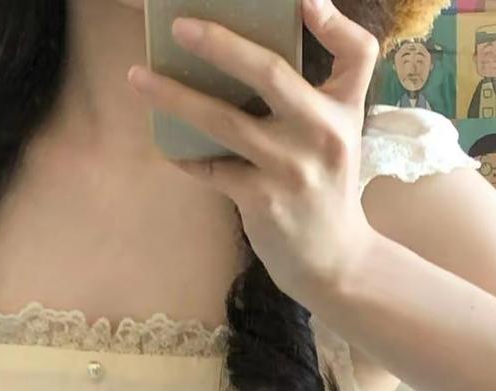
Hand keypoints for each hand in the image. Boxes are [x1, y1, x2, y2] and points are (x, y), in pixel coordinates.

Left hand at [128, 0, 379, 310]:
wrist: (333, 261)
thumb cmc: (325, 187)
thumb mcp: (339, 136)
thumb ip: (317, 92)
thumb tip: (254, 51)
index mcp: (344, 111)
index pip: (357, 53)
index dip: (333, 20)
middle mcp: (323, 135)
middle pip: (271, 73)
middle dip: (221, 43)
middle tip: (178, 26)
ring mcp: (291, 169)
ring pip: (224, 120)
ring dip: (175, 97)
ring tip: (139, 78)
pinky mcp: (263, 201)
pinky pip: (212, 167)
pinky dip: (187, 155)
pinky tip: (167, 143)